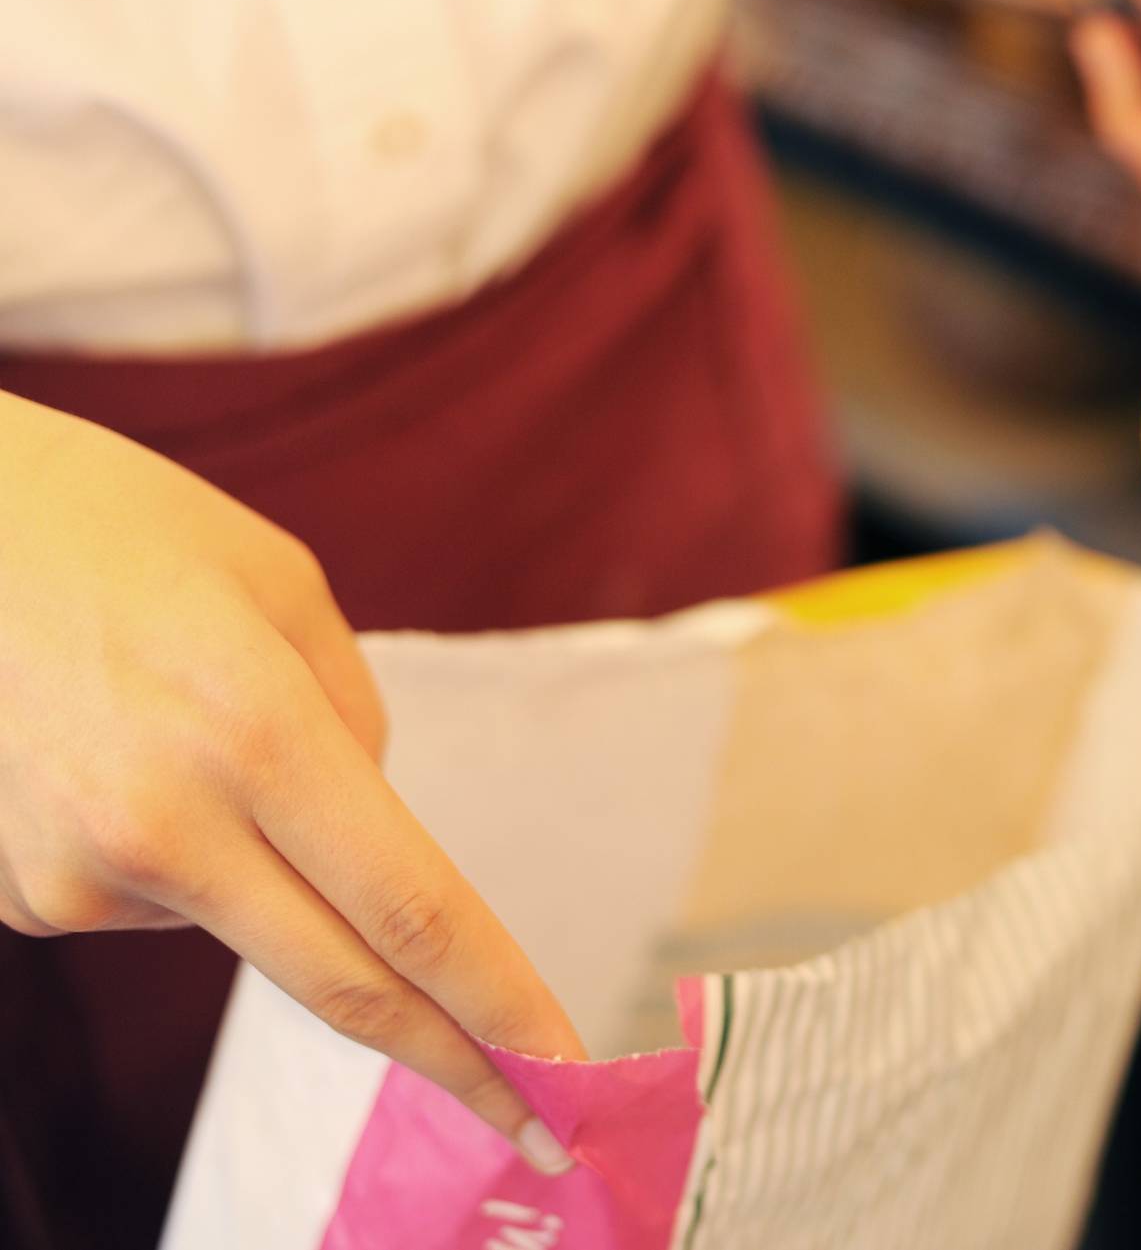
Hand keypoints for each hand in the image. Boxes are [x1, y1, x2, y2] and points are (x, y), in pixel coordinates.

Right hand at [0, 393, 583, 1173]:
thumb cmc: (123, 533)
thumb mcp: (282, 590)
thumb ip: (353, 729)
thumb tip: (377, 846)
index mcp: (255, 729)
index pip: (412, 906)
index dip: (500, 1002)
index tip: (571, 1069)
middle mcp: (167, 824)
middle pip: (349, 984)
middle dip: (460, 1063)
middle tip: (544, 1123)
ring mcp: (87, 877)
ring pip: (258, 924)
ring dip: (278, 869)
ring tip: (192, 733)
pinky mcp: (33, 903)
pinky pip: (173, 899)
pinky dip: (194, 852)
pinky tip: (125, 763)